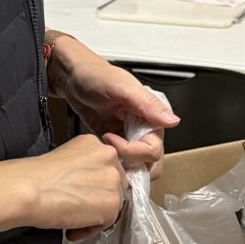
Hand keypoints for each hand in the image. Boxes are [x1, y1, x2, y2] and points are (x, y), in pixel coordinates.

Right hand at [23, 136, 126, 240]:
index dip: (95, 183)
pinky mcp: (111, 203)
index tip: (83, 192)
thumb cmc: (36, 177)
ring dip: (94, 215)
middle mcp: (109, 158)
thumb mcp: (65, 158)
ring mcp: (113, 180)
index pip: (106, 166)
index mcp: (95, 144)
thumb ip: (84, 166)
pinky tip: (71, 229)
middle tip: (78, 208)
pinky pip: (106, 221)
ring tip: (71, 221)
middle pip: (115, 183)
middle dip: (99, 198)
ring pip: (112, 203)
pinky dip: (89, 228)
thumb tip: (88, 184)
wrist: (29, 190)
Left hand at [47, 37, 178, 179]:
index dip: (133, 151)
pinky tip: (101, 157)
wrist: (72, 77)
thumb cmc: (96, 75)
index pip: (154, 149)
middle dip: (132, 165)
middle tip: (110, 154)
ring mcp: (129, 138)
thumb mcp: (122, 87)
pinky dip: (113, 166)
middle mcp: (144, 129)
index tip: (111, 138)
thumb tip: (172, 121)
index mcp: (152, 116)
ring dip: (123, 168)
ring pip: (137, 166)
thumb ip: (147, 104)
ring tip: (105, 156)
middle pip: (150, 163)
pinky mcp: (115, 143)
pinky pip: (121, 162)